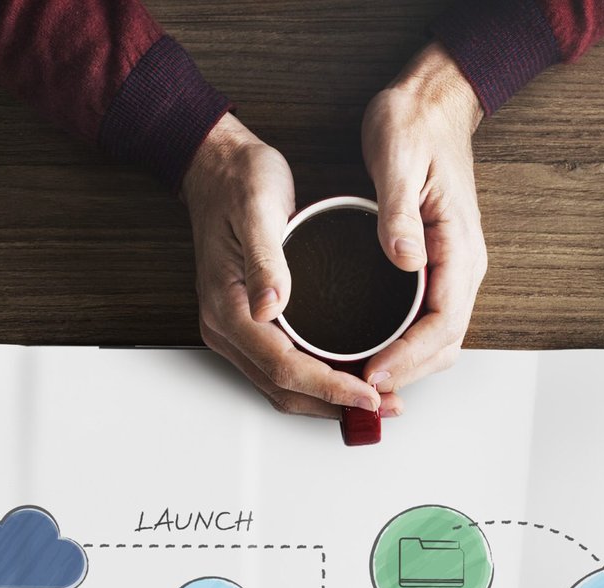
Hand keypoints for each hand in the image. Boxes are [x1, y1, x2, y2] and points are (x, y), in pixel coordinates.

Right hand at [181, 114, 386, 419]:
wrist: (217, 167)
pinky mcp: (249, 326)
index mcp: (228, 309)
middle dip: (335, 405)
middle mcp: (227, 330)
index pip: (284, 367)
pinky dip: (317, 383)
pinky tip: (348, 378)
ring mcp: (236, 332)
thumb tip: (271, 305)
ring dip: (328, 401)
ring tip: (375, 401)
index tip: (370, 393)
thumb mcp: (258, 208)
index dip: (330, 387)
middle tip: (386, 405)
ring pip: (283, 388)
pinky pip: (283, 369)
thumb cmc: (239, 182)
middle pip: (284, 390)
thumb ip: (265, 260)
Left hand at [360, 43, 486, 397]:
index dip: (409, 356)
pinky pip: (427, 323)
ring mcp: (453, 271)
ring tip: (364, 383)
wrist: (432, 102)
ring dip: (407, 368)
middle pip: (444, 345)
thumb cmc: (414, 124)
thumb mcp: (398, 158)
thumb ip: (399, 212)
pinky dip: (405, 348)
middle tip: (361, 391)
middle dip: (406, 374)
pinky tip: (374, 354)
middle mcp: (463, 267)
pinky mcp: (437, 269)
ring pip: (438, 341)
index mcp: (459, 247)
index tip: (374, 373)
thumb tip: (405, 260)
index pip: (443, 323)